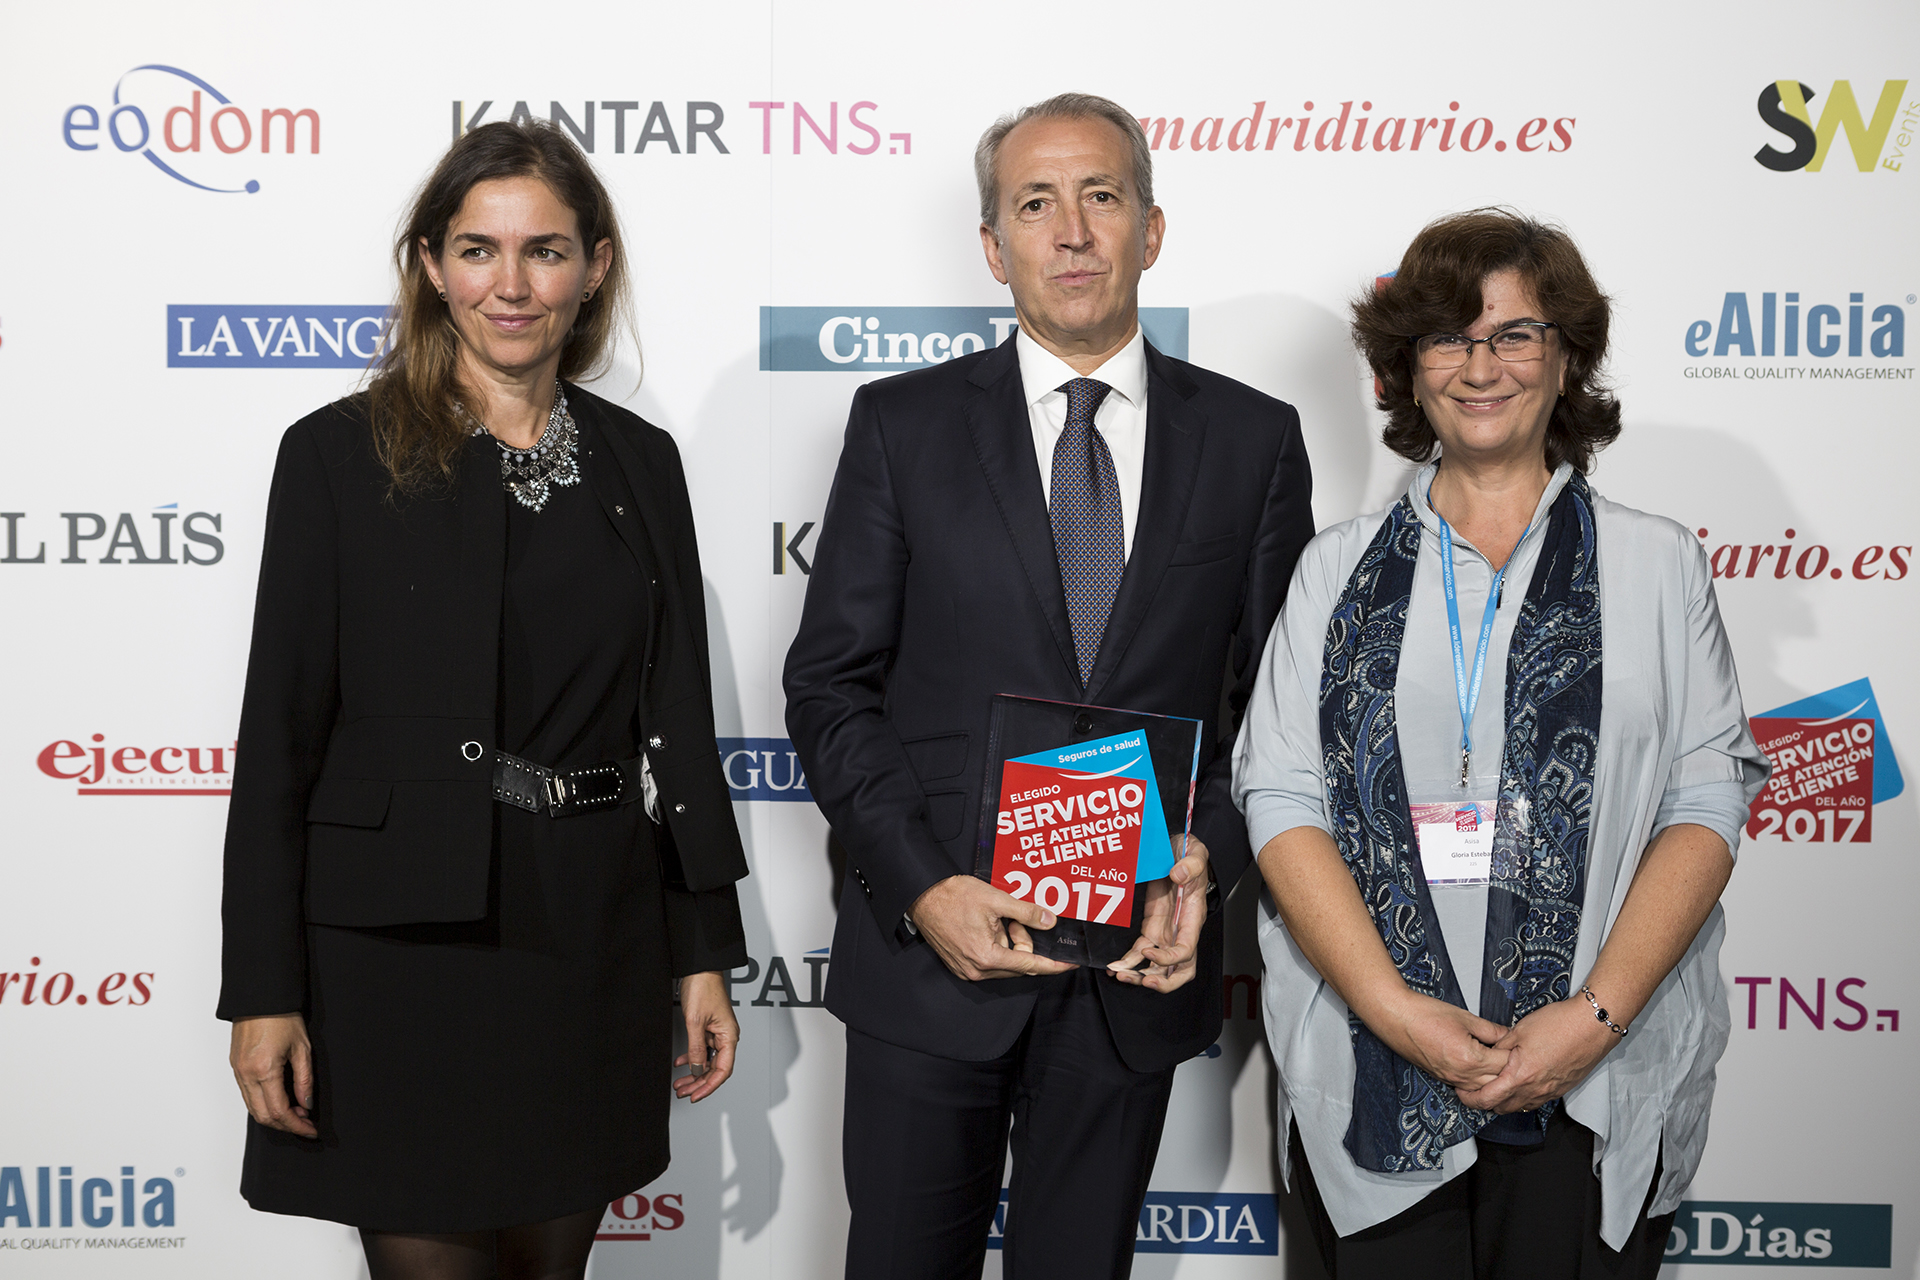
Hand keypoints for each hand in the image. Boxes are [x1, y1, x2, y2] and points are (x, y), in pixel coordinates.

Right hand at [229, 1013, 316, 1137]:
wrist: (260, 998)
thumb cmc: (282, 1017)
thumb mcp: (302, 1048)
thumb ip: (305, 1080)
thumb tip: (306, 1104)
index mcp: (264, 1070)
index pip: (280, 1111)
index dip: (297, 1125)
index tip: (311, 1130)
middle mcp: (246, 1075)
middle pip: (263, 1116)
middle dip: (286, 1125)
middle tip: (305, 1124)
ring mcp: (237, 1072)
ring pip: (253, 1109)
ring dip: (274, 1117)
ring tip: (296, 1112)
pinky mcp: (235, 1068)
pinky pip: (247, 1096)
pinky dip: (263, 1105)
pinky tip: (280, 1100)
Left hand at [674, 972, 738, 1102]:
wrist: (700, 969)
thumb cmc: (704, 988)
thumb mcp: (695, 1022)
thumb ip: (697, 1048)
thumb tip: (697, 1069)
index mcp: (729, 1036)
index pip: (723, 1070)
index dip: (709, 1086)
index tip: (695, 1095)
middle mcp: (726, 1036)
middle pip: (715, 1069)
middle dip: (699, 1083)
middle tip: (683, 1092)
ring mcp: (718, 1032)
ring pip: (708, 1061)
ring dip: (694, 1073)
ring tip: (680, 1083)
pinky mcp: (709, 1027)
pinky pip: (702, 1049)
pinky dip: (691, 1058)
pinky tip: (680, 1063)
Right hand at [908, 875, 1075, 981]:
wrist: (922, 896)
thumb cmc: (952, 896)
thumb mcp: (996, 899)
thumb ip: (1026, 912)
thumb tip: (1048, 921)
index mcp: (987, 956)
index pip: (1030, 965)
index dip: (1053, 964)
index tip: (1069, 963)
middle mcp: (977, 970)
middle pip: (1018, 963)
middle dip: (1024, 940)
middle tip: (1015, 918)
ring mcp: (967, 969)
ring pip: (1005, 961)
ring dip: (1009, 941)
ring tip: (998, 918)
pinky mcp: (961, 964)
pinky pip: (991, 959)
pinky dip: (996, 944)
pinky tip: (988, 925)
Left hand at [1108, 834, 1211, 992]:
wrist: (1176, 852)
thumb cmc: (1189, 856)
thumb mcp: (1195, 853)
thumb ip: (1191, 864)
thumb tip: (1179, 875)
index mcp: (1192, 919)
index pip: (1185, 951)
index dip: (1168, 958)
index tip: (1148, 951)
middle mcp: (1179, 932)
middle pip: (1178, 971)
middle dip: (1161, 982)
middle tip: (1141, 981)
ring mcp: (1164, 932)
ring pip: (1156, 966)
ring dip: (1139, 975)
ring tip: (1119, 975)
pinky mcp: (1150, 928)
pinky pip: (1140, 952)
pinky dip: (1129, 962)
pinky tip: (1115, 968)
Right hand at [1371, 988, 1511, 1094]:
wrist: (1397, 1018)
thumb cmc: (1425, 1014)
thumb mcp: (1465, 1017)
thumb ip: (1491, 1030)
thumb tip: (1508, 1035)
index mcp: (1470, 1059)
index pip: (1505, 1064)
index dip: (1517, 1055)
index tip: (1524, 1047)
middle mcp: (1461, 1075)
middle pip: (1498, 1082)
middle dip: (1510, 1071)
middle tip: (1520, 1059)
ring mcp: (1451, 1080)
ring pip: (1484, 1090)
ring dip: (1495, 1080)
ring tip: (1504, 1067)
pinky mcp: (1443, 1078)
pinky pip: (1469, 1088)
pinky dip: (1480, 1082)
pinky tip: (1484, 1071)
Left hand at [1456, 996, 1620, 1113]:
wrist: (1592, 1025)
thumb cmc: (1560, 1025)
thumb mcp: (1518, 1031)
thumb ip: (1500, 1047)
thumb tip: (1489, 1054)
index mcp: (1520, 1076)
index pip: (1487, 1099)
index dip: (1470, 1099)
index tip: (1462, 1093)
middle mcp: (1535, 1090)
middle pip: (1502, 1108)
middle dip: (1485, 1102)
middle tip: (1475, 1090)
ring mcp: (1550, 1091)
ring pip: (1520, 1106)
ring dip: (1505, 1100)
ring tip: (1496, 1086)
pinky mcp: (1562, 1089)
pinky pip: (1537, 1100)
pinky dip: (1524, 1096)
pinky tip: (1521, 1083)